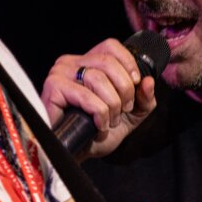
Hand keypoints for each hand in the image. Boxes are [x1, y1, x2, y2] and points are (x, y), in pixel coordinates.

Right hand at [41, 38, 157, 159]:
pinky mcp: (53, 88)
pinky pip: (85, 95)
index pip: (110, 46)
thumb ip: (143, 98)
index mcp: (87, 62)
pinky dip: (99, 112)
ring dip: (111, 104)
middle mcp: (71, 63)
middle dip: (124, 88)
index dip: (128, 62)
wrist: (75, 154)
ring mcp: (59, 74)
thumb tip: (148, 81)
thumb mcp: (129, 114)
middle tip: (124, 109)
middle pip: (107, 61)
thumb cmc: (97, 131)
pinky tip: (99, 126)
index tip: (136, 83)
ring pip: (97, 78)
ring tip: (110, 121)